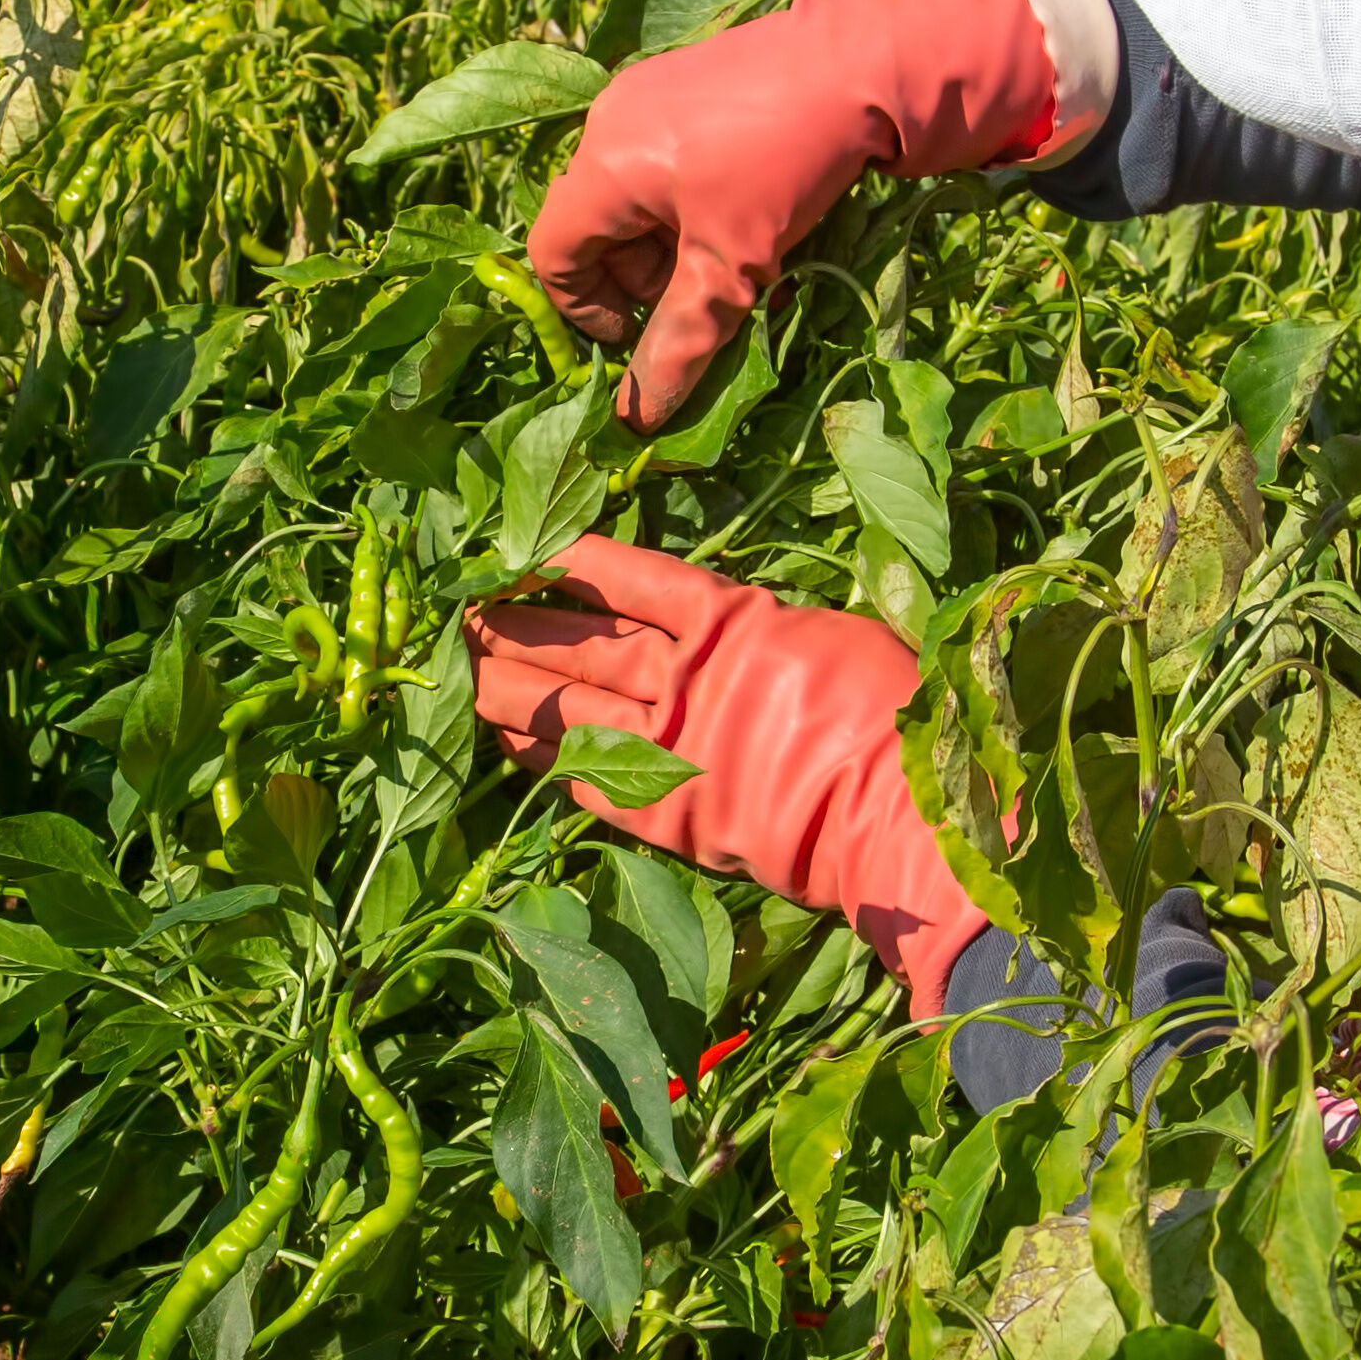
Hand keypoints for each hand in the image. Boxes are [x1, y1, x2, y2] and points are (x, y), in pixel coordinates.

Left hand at [467, 535, 980, 1014]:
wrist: (901, 816)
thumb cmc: (892, 715)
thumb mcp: (831, 637)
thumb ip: (763, 631)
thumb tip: (725, 628)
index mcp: (730, 623)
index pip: (632, 578)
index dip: (573, 561)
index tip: (521, 544)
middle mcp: (686, 679)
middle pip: (582, 643)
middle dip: (517, 623)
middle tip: (459, 608)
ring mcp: (670, 748)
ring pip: (570, 707)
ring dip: (510, 687)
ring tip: (461, 666)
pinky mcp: (666, 812)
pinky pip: (588, 778)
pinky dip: (545, 758)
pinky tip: (508, 743)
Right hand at [525, 0, 1066, 426]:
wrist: (869, 62)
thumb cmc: (786, 164)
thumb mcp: (732, 267)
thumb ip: (679, 342)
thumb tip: (638, 420)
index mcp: (604, 164)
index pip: (552, 253)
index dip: (584, 310)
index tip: (635, 335)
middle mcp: (611, 120)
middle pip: (593, 222)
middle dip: (635, 276)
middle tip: (698, 298)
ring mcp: (649, 91)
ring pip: (630, 190)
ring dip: (665, 240)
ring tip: (731, 256)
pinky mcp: (689, 78)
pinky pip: (663, 155)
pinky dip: (687, 198)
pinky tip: (745, 208)